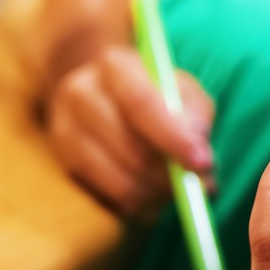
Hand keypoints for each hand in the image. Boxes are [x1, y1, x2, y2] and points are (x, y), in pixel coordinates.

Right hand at [46, 44, 214, 215]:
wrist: (107, 95)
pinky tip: (155, 192)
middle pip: (131, 147)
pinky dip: (143, 203)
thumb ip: (198, 117)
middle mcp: (82, 93)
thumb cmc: (159, 95)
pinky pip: (113, 198)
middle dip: (170, 174)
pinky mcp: (68, 163)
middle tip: (198, 185)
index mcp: (115, 66)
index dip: (172, 137)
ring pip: (122, 180)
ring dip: (159, 193)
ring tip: (178, 188)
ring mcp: (68, 130)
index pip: (140, 103)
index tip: (201, 162)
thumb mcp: (184, 92)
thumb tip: (201, 156)